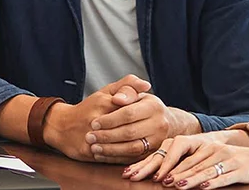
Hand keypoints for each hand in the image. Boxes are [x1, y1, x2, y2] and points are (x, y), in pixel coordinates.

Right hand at [43, 75, 150, 161]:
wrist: (60, 125)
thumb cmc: (88, 108)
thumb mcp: (106, 91)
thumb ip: (127, 85)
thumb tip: (147, 85)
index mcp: (103, 103)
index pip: (130, 112)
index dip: (141, 118)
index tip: (147, 119)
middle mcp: (96, 120)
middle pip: (128, 132)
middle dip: (141, 134)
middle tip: (149, 133)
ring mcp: (91, 138)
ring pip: (122, 147)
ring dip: (135, 147)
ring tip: (141, 144)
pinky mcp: (88, 153)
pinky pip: (112, 158)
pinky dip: (125, 157)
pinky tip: (131, 153)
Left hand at [86, 93, 200, 163]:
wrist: (158, 120)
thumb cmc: (140, 104)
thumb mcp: (134, 92)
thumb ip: (126, 89)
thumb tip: (118, 98)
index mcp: (154, 107)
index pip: (128, 114)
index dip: (110, 119)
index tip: (94, 123)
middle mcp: (159, 125)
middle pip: (130, 132)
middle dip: (107, 135)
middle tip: (89, 137)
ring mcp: (157, 141)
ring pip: (132, 148)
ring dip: (110, 149)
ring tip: (94, 147)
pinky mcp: (152, 153)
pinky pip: (132, 159)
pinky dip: (115, 158)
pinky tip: (101, 155)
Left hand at [123, 134, 248, 187]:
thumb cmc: (236, 162)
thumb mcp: (214, 159)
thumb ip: (192, 165)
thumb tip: (167, 177)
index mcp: (203, 145)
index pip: (176, 152)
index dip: (160, 163)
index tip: (145, 173)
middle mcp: (213, 149)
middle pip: (186, 162)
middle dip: (168, 172)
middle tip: (152, 180)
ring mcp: (227, 158)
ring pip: (203, 169)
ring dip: (188, 178)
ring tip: (174, 184)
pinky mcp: (240, 169)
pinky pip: (224, 177)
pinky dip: (213, 182)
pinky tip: (204, 187)